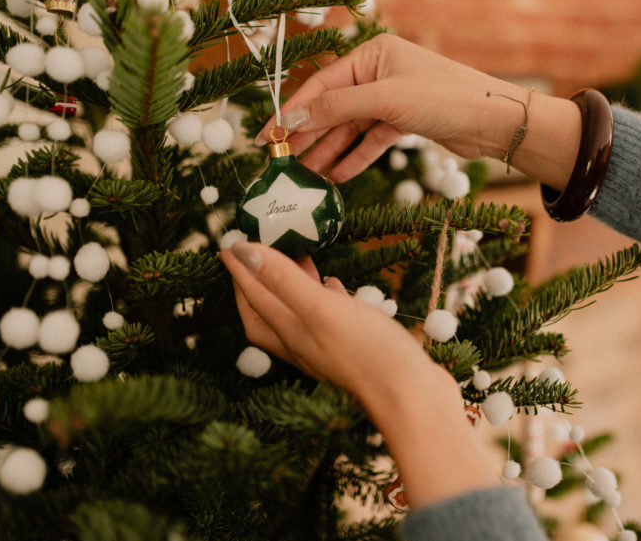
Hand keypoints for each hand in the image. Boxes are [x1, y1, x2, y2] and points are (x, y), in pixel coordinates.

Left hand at [219, 240, 436, 400]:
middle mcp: (302, 342)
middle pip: (268, 310)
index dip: (240, 269)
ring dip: (291, 285)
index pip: (254, 295)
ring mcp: (328, 347)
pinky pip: (328, 318)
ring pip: (298, 312)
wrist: (412, 397)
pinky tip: (334, 285)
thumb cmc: (367, 353)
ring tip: (296, 258)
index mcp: (288, 331)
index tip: (228, 244)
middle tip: (254, 252)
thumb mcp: (320, 309)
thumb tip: (242, 252)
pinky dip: (324, 297)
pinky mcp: (353, 348)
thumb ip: (283, 280)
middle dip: (258, 281)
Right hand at [259, 34, 579, 185]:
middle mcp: (379, 72)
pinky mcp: (405, 120)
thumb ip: (338, 108)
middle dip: (308, 135)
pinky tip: (337, 176)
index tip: (268, 136)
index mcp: (371, 54)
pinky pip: (371, 139)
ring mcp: (392, 97)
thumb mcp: (387, 100)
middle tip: (281, 162)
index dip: (293, 111)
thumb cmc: (445, 98)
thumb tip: (294, 116)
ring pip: (350, 127)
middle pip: (333, 106)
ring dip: (329, 151)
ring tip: (305, 177)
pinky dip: (355, 157)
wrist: (496, 120)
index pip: (321, 84)